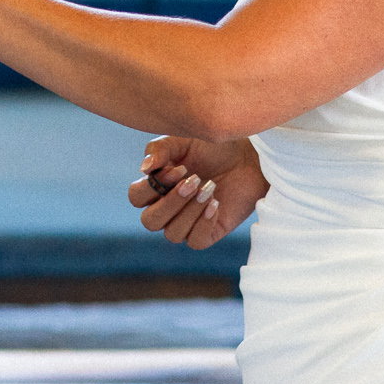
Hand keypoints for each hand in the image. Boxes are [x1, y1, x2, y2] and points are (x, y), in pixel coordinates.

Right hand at [128, 135, 266, 248]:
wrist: (248, 156)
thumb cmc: (211, 147)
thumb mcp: (182, 141)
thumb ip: (159, 150)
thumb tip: (144, 168)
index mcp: (156, 187)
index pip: (136, 198)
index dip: (152, 187)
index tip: (180, 168)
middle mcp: (167, 208)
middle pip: (150, 222)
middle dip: (171, 203)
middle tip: (195, 181)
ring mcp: (187, 223)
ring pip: (173, 234)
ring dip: (190, 211)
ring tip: (210, 188)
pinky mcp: (209, 233)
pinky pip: (196, 241)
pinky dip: (204, 223)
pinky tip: (216, 204)